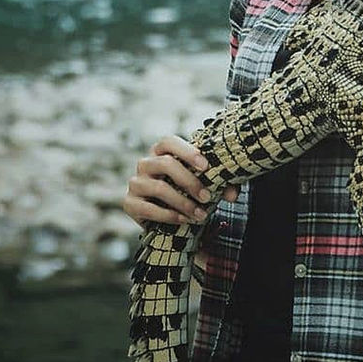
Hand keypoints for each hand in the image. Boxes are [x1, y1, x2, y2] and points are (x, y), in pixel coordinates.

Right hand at [121, 135, 239, 226]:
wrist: (163, 215)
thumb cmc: (184, 191)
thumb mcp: (201, 183)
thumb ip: (219, 185)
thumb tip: (233, 195)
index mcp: (161, 151)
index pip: (168, 141)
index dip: (187, 151)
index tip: (205, 166)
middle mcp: (145, 163)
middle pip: (165, 164)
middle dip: (190, 181)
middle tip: (207, 197)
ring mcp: (135, 182)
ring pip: (159, 188)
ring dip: (183, 202)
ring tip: (200, 214)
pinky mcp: (129, 203)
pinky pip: (149, 208)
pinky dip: (169, 215)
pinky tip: (184, 219)